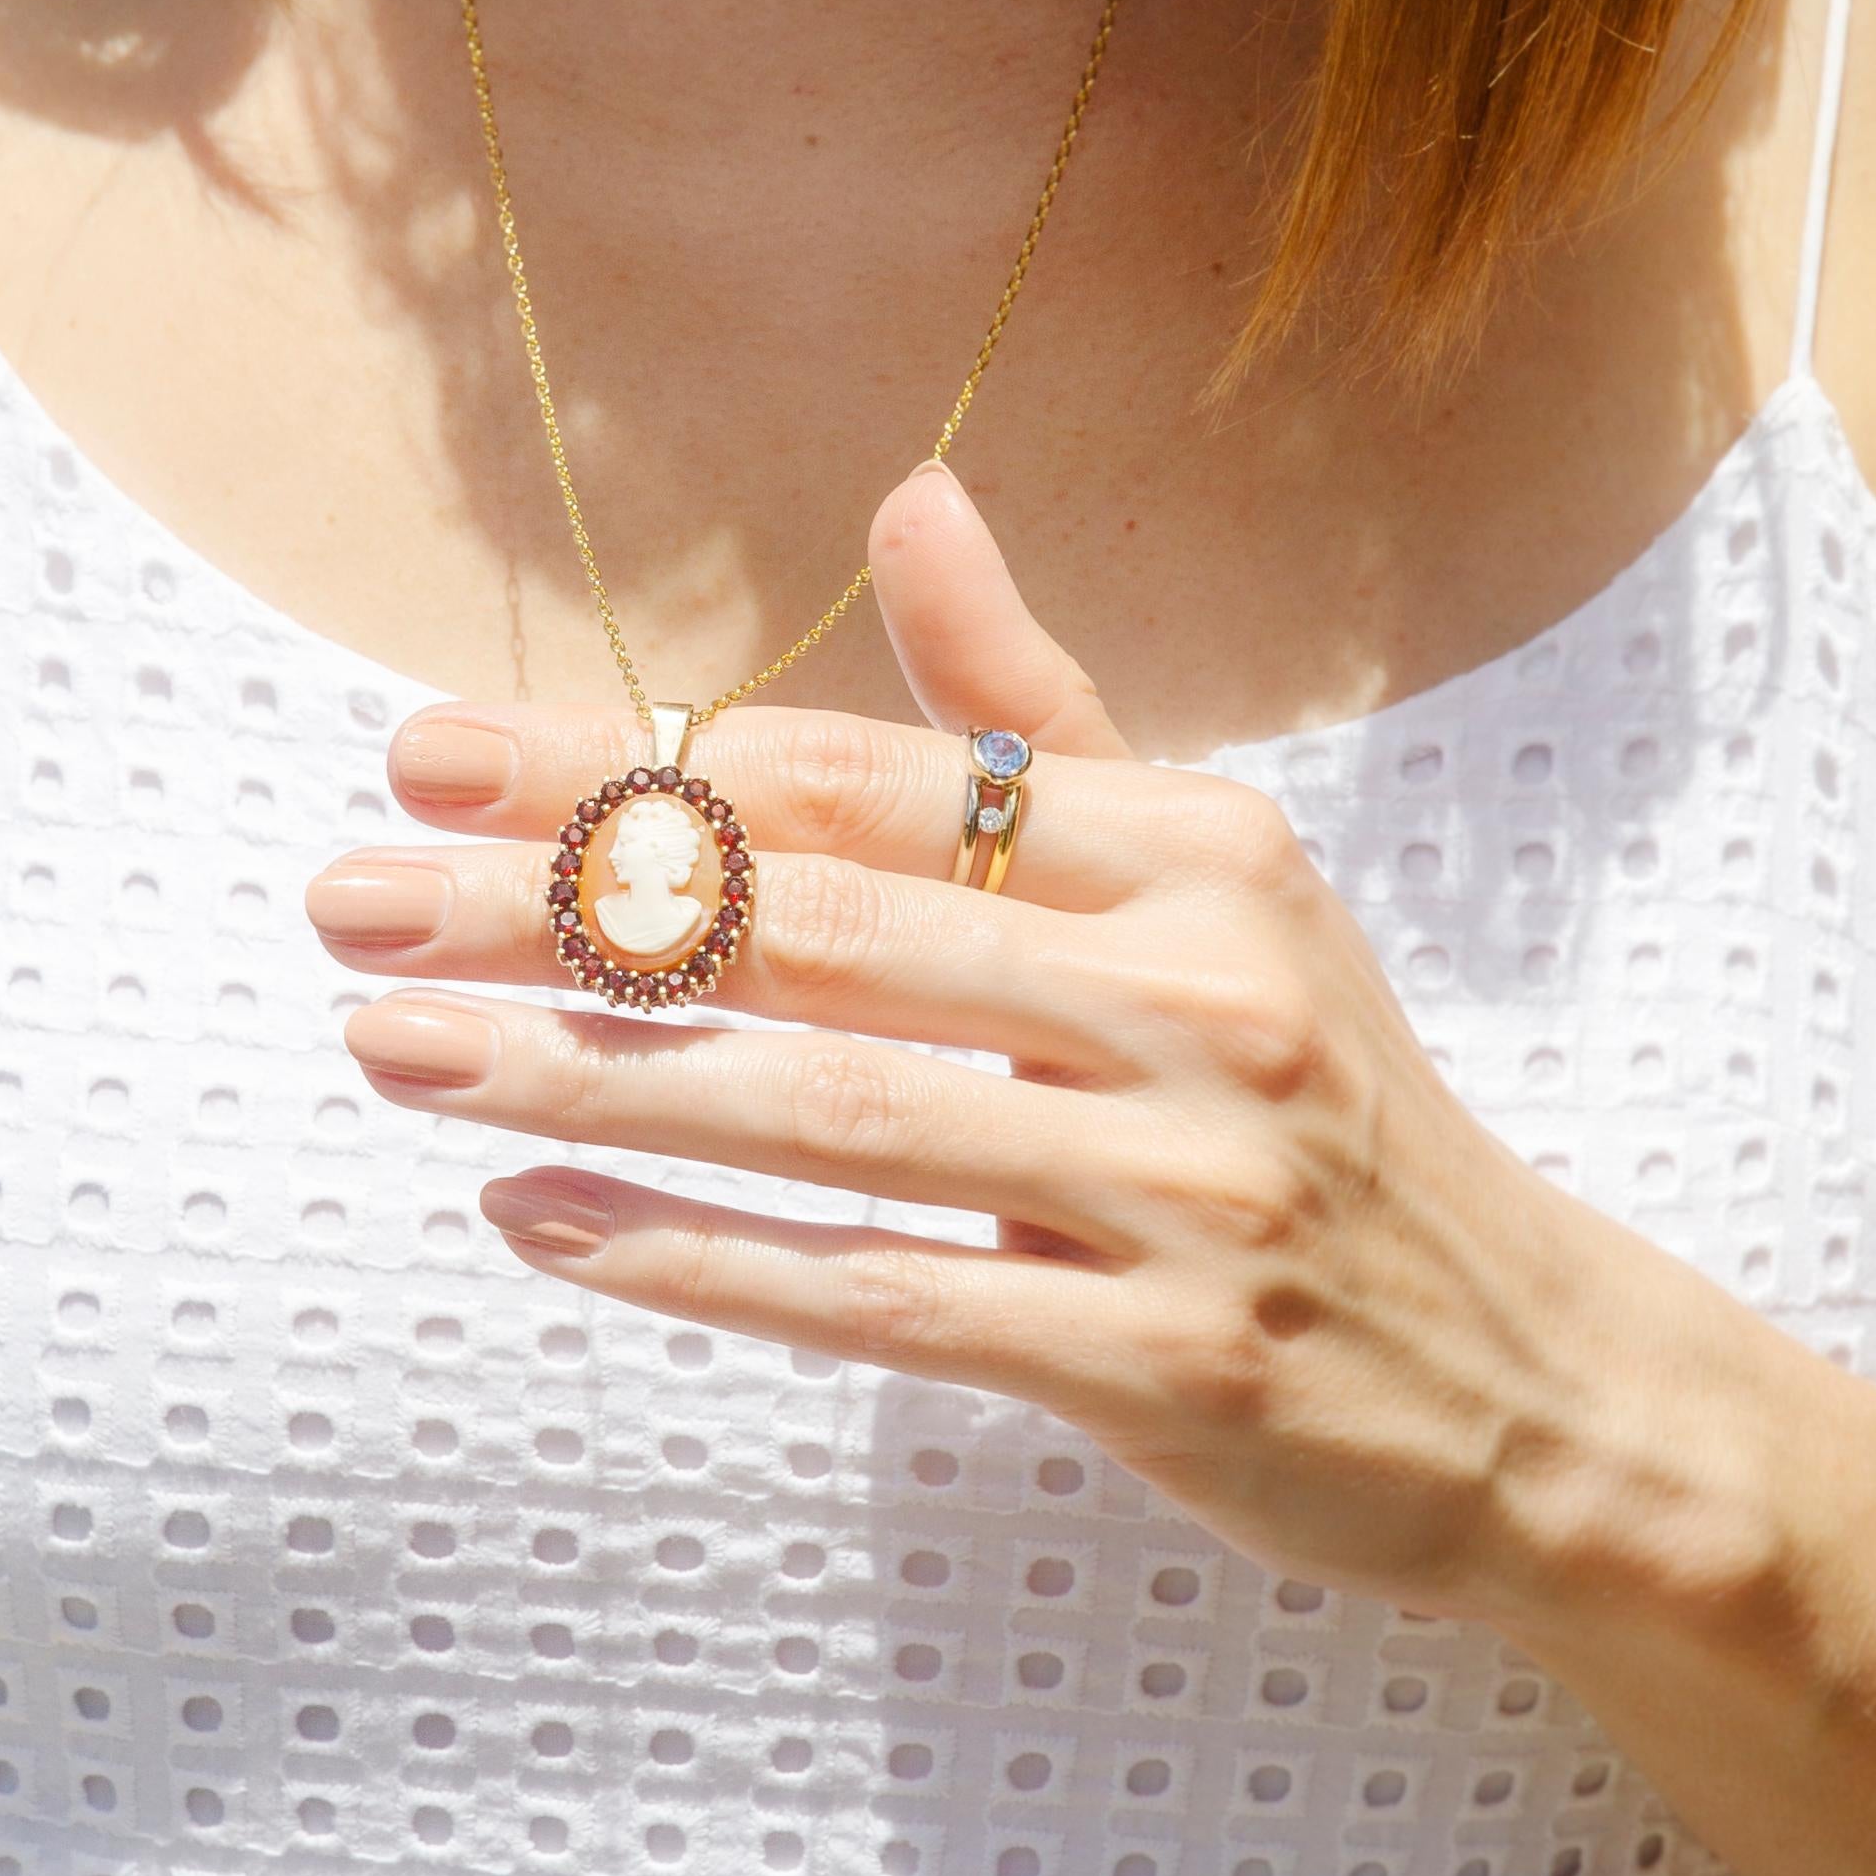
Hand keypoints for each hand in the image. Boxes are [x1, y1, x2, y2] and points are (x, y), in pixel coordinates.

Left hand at [302, 461, 1691, 1630]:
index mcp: (1190, 848)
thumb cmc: (1306, 1094)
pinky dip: (699, 1258)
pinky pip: (885, 1295)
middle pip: (813, 928)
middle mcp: (1193, 992)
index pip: (855, 781)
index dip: (630, 762)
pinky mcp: (1166, 1363)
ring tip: (386, 1047)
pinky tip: (533, 1220)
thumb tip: (909, 493)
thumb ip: (1029, 710)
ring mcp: (1187, 1183)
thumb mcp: (1205, 877)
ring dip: (579, 1077)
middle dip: (551, 907)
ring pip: (823, 1110)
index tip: (424, 750)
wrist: (1533, 1382)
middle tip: (342, 897)